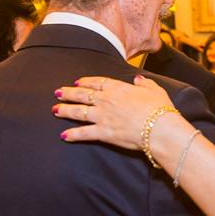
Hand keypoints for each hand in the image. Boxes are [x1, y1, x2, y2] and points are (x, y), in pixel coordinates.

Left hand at [53, 75, 172, 149]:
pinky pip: (83, 133)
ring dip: (64, 110)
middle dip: (68, 93)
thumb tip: (138, 79)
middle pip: (82, 95)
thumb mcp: (155, 90)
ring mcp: (102, 116)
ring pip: (78, 112)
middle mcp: (106, 100)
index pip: (97, 82)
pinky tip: (64, 136)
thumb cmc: (159, 109)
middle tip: (58, 93)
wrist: (159, 127)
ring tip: (55, 110)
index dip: (86, 81)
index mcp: (119, 88)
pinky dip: (73, 134)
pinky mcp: (103, 132)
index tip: (78, 81)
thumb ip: (145, 83)